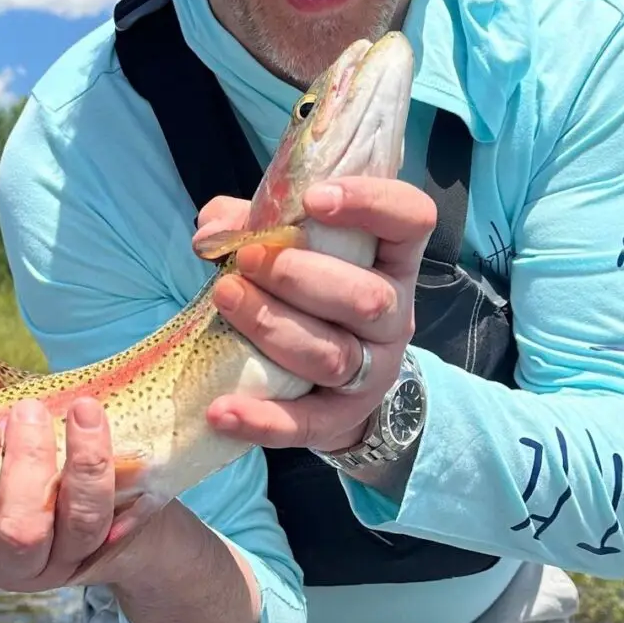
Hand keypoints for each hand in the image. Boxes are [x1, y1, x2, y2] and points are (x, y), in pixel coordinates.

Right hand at [0, 351, 158, 588]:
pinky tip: (117, 450)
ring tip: (78, 410)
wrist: (122, 478)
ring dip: (47, 468)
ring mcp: (25, 571)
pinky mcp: (83, 563)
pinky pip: (97, 530)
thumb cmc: (24, 434)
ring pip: (25, 535)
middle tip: (8, 414)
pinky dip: (104, 481)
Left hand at [197, 177, 434, 454]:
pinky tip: (221, 412)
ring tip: (225, 298)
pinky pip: (306, 423)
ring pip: (333, 355)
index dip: (371, 203)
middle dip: (299, 275)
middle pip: (366, 298)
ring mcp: (372, 371)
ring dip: (272, 326)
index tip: (314, 199)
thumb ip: (256, 225)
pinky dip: (262, 420)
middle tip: (246, 259)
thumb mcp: (296, 249)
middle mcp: (393, 315)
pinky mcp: (340, 418)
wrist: (336, 385)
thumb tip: (212, 229)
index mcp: (391, 260)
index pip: (411, 220)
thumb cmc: (312, 295)